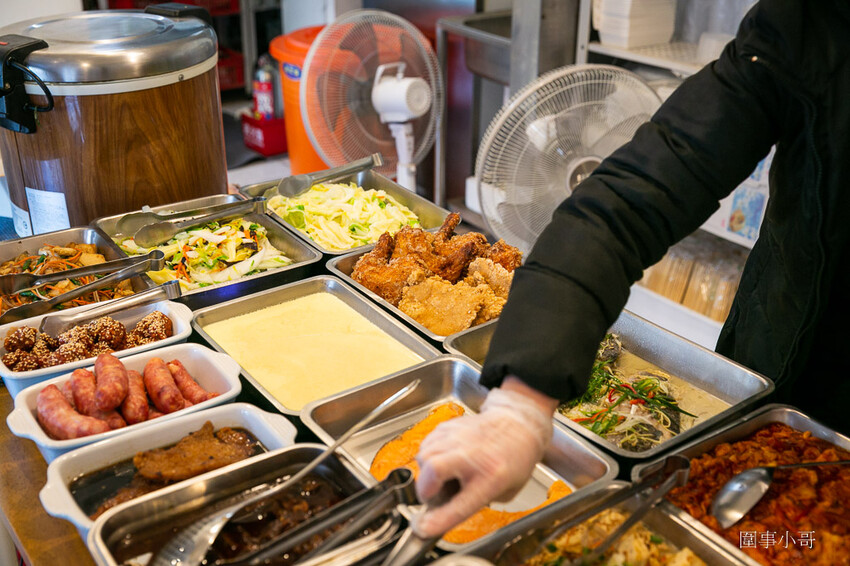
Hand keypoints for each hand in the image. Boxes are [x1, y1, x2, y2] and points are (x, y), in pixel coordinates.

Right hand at [413, 379, 556, 536]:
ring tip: (443, 477)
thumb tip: (443, 512)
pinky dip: (429, 456)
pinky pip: (426, 445)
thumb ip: (474, 503)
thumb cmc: (514, 458)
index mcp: (493, 476)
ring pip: (424, 456)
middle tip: (435, 497)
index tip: (424, 528)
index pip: (461, 503)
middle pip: (433, 470)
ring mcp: (459, 437)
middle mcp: (473, 454)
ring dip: (427, 473)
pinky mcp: (449, 427)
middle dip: (426, 491)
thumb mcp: (505, 491)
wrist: (517, 423)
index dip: (440, 518)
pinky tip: (444, 460)